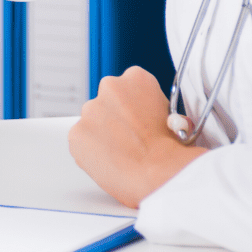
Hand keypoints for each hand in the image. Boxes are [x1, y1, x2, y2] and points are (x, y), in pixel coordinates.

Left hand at [67, 66, 206, 207]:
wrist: (163, 174)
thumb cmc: (174, 152)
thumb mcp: (175, 118)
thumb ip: (155, 111)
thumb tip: (156, 122)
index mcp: (136, 78)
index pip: (129, 87)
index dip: (136, 109)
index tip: (141, 123)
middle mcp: (110, 86)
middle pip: (107, 102)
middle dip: (116, 120)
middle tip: (131, 142)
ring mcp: (90, 109)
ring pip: (93, 122)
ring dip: (102, 135)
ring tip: (123, 157)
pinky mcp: (76, 133)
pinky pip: (81, 143)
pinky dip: (91, 153)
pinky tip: (111, 164)